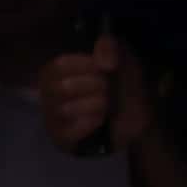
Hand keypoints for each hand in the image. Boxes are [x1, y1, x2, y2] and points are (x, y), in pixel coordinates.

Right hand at [39, 31, 155, 156]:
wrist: (138, 119)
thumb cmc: (125, 87)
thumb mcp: (123, 59)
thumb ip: (111, 48)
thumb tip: (103, 62)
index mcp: (58, 71)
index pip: (59, 65)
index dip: (85, 65)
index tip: (106, 67)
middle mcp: (49, 92)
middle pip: (62, 87)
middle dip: (95, 86)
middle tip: (108, 88)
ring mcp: (52, 116)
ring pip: (66, 109)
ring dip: (96, 105)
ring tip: (107, 106)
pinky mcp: (60, 137)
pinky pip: (70, 130)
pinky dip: (91, 123)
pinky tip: (100, 121)